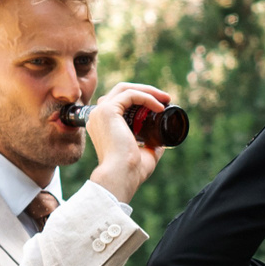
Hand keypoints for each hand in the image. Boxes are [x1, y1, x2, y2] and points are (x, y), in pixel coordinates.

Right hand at [85, 83, 173, 202]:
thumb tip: (162, 140)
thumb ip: (150, 144)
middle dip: (146, 91)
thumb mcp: (144, 153)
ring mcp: (100, 112)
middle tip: (166, 98)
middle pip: (122, 91)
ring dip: (148, 90)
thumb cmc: (131, 170)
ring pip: (125, 88)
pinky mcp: (107, 111)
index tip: (161, 105)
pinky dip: (147, 97)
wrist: (122, 176)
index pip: (120, 102)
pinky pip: (130, 95)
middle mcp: (98, 116)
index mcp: (103, 125)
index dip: (140, 99)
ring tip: (166, 98)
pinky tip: (159, 107)